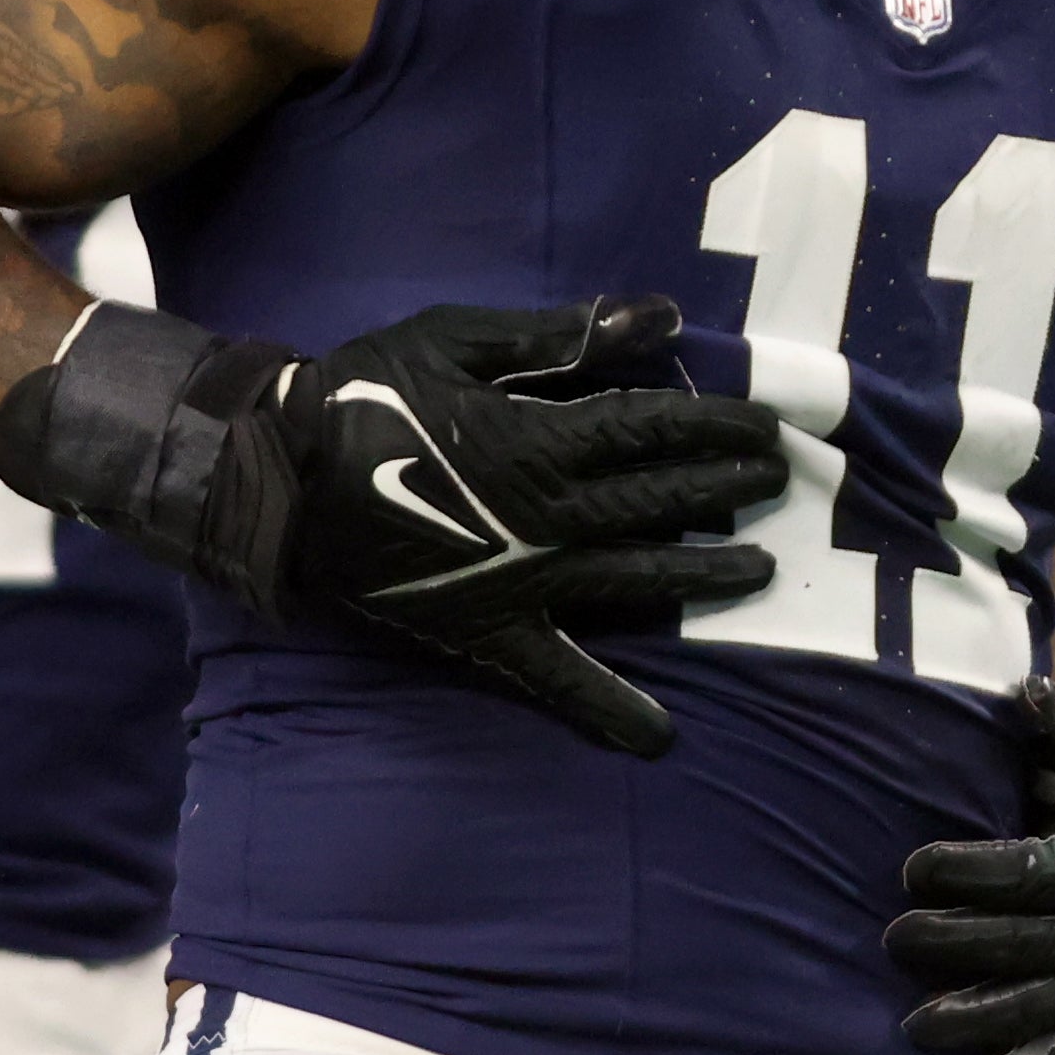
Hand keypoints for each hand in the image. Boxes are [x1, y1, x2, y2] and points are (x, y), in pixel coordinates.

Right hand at [0, 293, 784, 756]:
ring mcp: (524, 581)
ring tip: (758, 572)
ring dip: (702, 577)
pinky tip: (658, 737)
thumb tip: (661, 316)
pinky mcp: (488, 632)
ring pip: (635, 581)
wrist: (277, 480)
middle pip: (659, 501)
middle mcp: (550, 516)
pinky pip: (557, 678)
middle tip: (778, 485)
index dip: (718, 428)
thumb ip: (562, 334)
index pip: (655, 431)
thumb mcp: (459, 339)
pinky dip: (608, 709)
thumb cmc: (365, 392)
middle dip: (725, 490)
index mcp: (543, 439)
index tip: (767, 427)